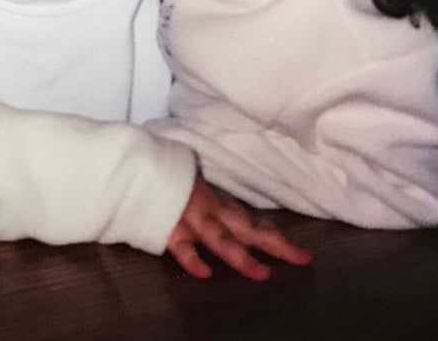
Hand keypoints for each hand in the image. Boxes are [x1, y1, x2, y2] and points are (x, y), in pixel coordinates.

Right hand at [167, 173, 312, 280]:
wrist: (135, 164)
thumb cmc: (159, 169)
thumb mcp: (186, 174)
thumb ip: (202, 184)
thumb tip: (213, 185)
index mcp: (213, 200)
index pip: (250, 219)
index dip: (274, 234)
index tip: (301, 252)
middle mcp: (208, 209)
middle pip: (246, 227)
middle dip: (273, 243)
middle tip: (301, 258)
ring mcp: (189, 218)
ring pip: (219, 237)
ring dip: (241, 256)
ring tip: (262, 273)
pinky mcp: (167, 226)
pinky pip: (181, 245)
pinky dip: (192, 259)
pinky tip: (205, 272)